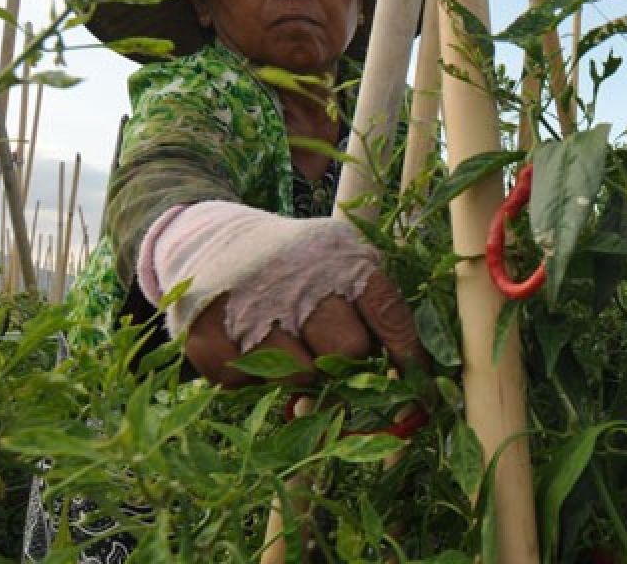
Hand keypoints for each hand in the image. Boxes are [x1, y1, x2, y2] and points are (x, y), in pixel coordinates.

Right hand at [184, 269, 429, 387]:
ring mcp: (251, 306)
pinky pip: (249, 384)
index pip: (388, 311)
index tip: (419, 386)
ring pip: (301, 376)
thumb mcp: (338, 264)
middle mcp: (299, 277)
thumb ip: (371, 309)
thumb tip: (406, 376)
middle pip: (348, 351)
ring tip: (285, 344)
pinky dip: (252, 376)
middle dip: (343, 360)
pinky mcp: (208, 334)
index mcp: (341, 258)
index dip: (406, 353)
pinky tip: (247, 346)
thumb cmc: (293, 265)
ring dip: (298, 372)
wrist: (208, 239)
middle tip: (325, 348)